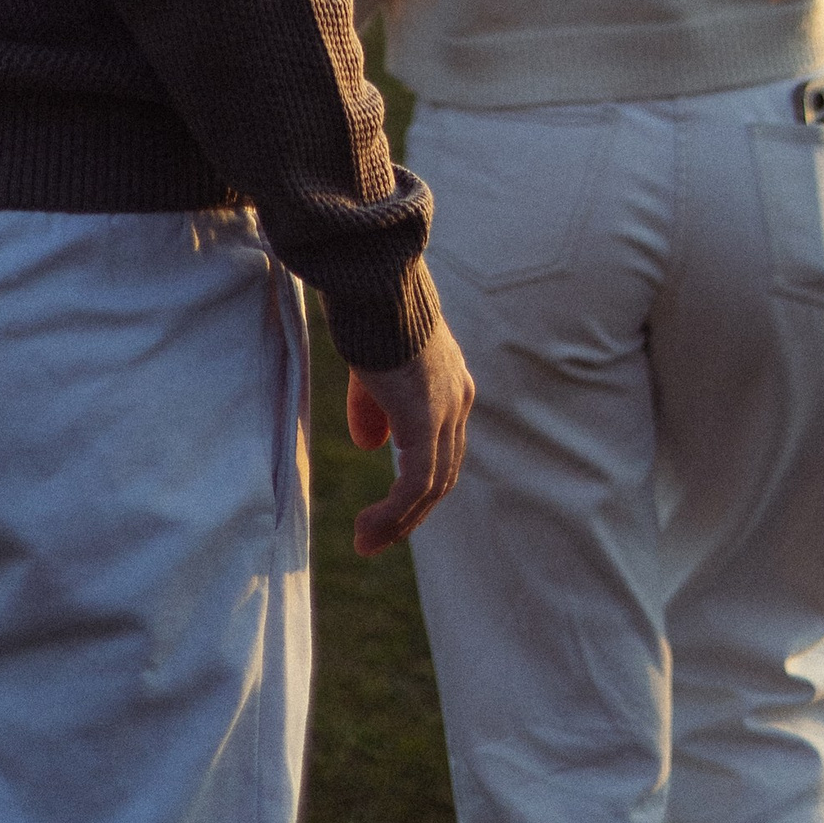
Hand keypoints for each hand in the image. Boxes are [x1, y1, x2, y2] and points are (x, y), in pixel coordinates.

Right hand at [345, 313, 474, 556]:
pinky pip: (415, 482)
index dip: (415, 486)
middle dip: (408, 514)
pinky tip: (367, 526)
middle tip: (373, 539)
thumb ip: (376, 404)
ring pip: (431, 485)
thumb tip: (371, 445)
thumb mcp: (375, 364)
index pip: (442, 450)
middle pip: (442, 474)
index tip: (386, 512)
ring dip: (397, 522)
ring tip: (365, 542)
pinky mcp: (425, 418)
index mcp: (451, 383)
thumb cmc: (369, 310)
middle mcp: (458, 399)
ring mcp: (446, 409)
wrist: (374, 281)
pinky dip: (393, 512)